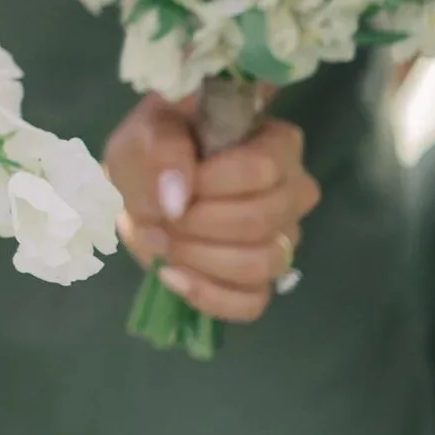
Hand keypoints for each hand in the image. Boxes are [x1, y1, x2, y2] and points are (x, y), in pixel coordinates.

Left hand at [107, 92, 319, 324]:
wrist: (141, 188)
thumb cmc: (155, 149)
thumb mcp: (148, 132)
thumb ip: (164, 151)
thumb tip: (176, 199)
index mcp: (278, 145)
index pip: (262, 170)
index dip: (209, 184)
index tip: (170, 186)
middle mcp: (293, 193)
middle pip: (261, 221)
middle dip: (196, 224)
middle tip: (158, 218)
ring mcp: (282, 240)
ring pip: (262, 264)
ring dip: (199, 258)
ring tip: (161, 241)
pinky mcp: (260, 280)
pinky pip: (250, 302)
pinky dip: (206, 295)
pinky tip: (172, 275)